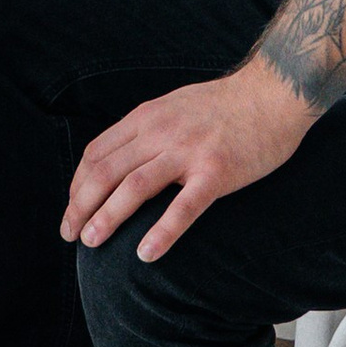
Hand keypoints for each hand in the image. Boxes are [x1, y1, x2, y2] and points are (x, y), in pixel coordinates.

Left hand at [63, 60, 313, 260]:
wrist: (275, 92)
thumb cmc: (227, 105)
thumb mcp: (174, 106)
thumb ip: (148, 130)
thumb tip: (121, 159)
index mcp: (147, 118)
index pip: (96, 154)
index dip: (77, 185)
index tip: (72, 210)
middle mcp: (160, 132)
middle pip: (105, 173)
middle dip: (80, 207)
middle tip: (70, 236)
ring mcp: (188, 151)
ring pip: (134, 187)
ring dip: (107, 218)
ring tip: (91, 243)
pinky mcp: (218, 172)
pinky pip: (184, 207)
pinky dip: (161, 232)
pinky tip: (146, 254)